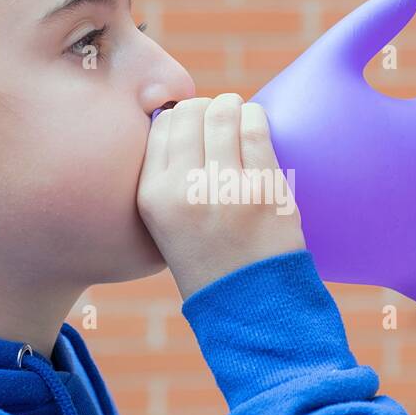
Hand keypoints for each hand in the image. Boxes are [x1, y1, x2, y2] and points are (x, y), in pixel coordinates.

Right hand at [138, 93, 306, 300]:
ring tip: (237, 118)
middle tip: (219, 121)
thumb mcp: (167, 223)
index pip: (159, 127)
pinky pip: (256, 127)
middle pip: (189, 113)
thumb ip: (169, 176)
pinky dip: (256, 118)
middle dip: (206, 109)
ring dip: (232, 107)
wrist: (252, 306)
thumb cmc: (211, 259)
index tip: (195, 129)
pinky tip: (255, 125)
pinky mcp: (263, 188)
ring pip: (223, 112)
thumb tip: (184, 117)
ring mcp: (224, 188)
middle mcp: (182, 190)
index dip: (179, 119)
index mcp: (152, 197)